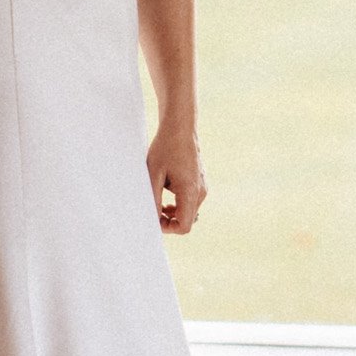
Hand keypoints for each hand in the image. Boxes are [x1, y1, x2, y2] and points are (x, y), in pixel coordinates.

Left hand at [148, 120, 206, 236]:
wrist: (180, 128)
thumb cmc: (165, 148)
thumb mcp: (153, 175)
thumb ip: (154, 199)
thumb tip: (151, 219)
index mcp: (190, 191)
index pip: (184, 226)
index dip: (167, 228)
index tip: (154, 217)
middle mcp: (201, 191)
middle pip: (187, 221)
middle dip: (168, 220)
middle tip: (152, 207)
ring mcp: (203, 187)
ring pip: (189, 212)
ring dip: (173, 212)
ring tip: (157, 198)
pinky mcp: (201, 182)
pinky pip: (190, 202)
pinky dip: (178, 203)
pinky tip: (166, 191)